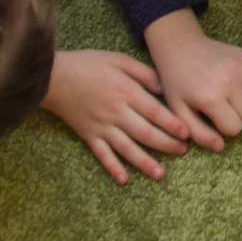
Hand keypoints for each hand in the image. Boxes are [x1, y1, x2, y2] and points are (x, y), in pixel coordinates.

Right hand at [43, 49, 189, 184]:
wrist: (54, 77)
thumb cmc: (89, 64)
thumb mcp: (119, 59)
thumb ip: (143, 73)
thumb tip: (164, 88)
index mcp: (126, 92)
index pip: (154, 112)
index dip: (171, 124)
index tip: (187, 133)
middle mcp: (116, 113)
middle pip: (145, 133)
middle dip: (166, 144)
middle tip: (183, 152)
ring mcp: (101, 127)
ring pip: (127, 149)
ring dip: (145, 163)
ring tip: (160, 174)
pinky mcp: (88, 135)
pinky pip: (102, 155)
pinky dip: (113, 168)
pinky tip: (124, 180)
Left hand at [140, 12, 241, 153]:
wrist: (180, 47)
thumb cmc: (176, 83)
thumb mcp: (179, 111)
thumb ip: (199, 133)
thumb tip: (221, 146)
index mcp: (210, 99)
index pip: (235, 128)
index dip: (225, 128)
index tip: (214, 119)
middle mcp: (229, 82)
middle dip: (238, 116)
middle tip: (222, 107)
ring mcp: (239, 67)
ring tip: (231, 95)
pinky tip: (236, 80)